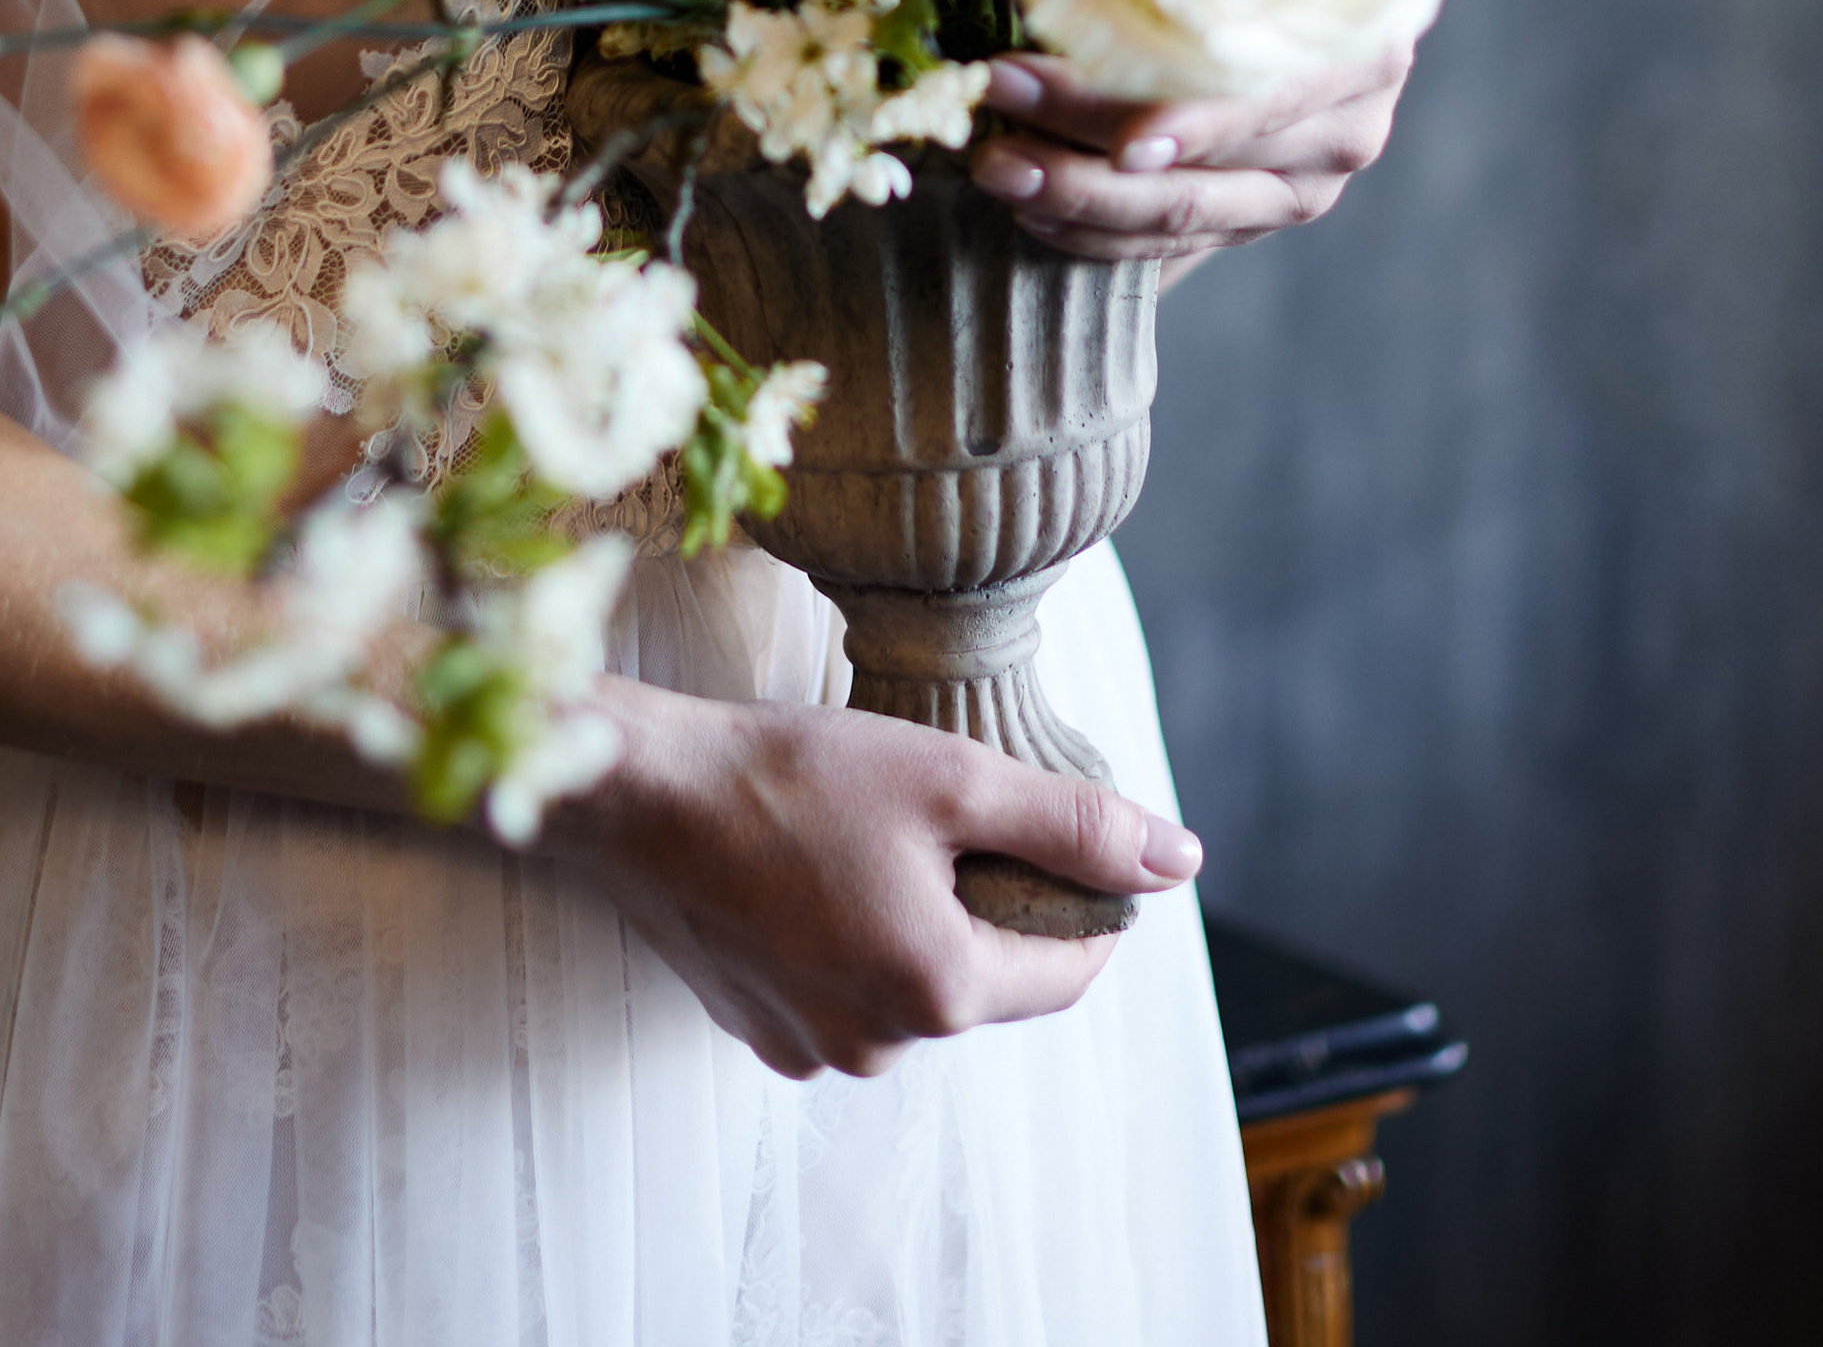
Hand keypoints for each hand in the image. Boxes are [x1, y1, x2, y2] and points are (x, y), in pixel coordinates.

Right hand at [547, 679, 1199, 1078]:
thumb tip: (1181, 859)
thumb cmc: (792, 776)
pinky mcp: (759, 1028)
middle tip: (958, 812)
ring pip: (911, 983)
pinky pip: (843, 989)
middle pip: (984, 977)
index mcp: (940, 991)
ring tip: (878, 831)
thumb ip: (1073, 825)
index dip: (1091, 905)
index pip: (1067, 973)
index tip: (1074, 841)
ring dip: (918, 919)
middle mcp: (880, 1044)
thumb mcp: (952, 778)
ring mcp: (813, 1046)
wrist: (641, 795)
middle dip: (992, 903)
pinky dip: (851, 935)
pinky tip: (818, 865)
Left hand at [966, 41, 1414, 267]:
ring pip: (1184, 215)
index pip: (1273, 96)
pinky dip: (1096, 233)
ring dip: (1077, 198)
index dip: (1199, 123)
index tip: (1126, 146)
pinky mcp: (1257, 220)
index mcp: (1362, 41)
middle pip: (1210, 164)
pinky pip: (1172, 247)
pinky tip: (1031, 208)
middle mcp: (1348, 127)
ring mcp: (1306, 186)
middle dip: (1089, 147)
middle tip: (996, 121)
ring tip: (995, 166)